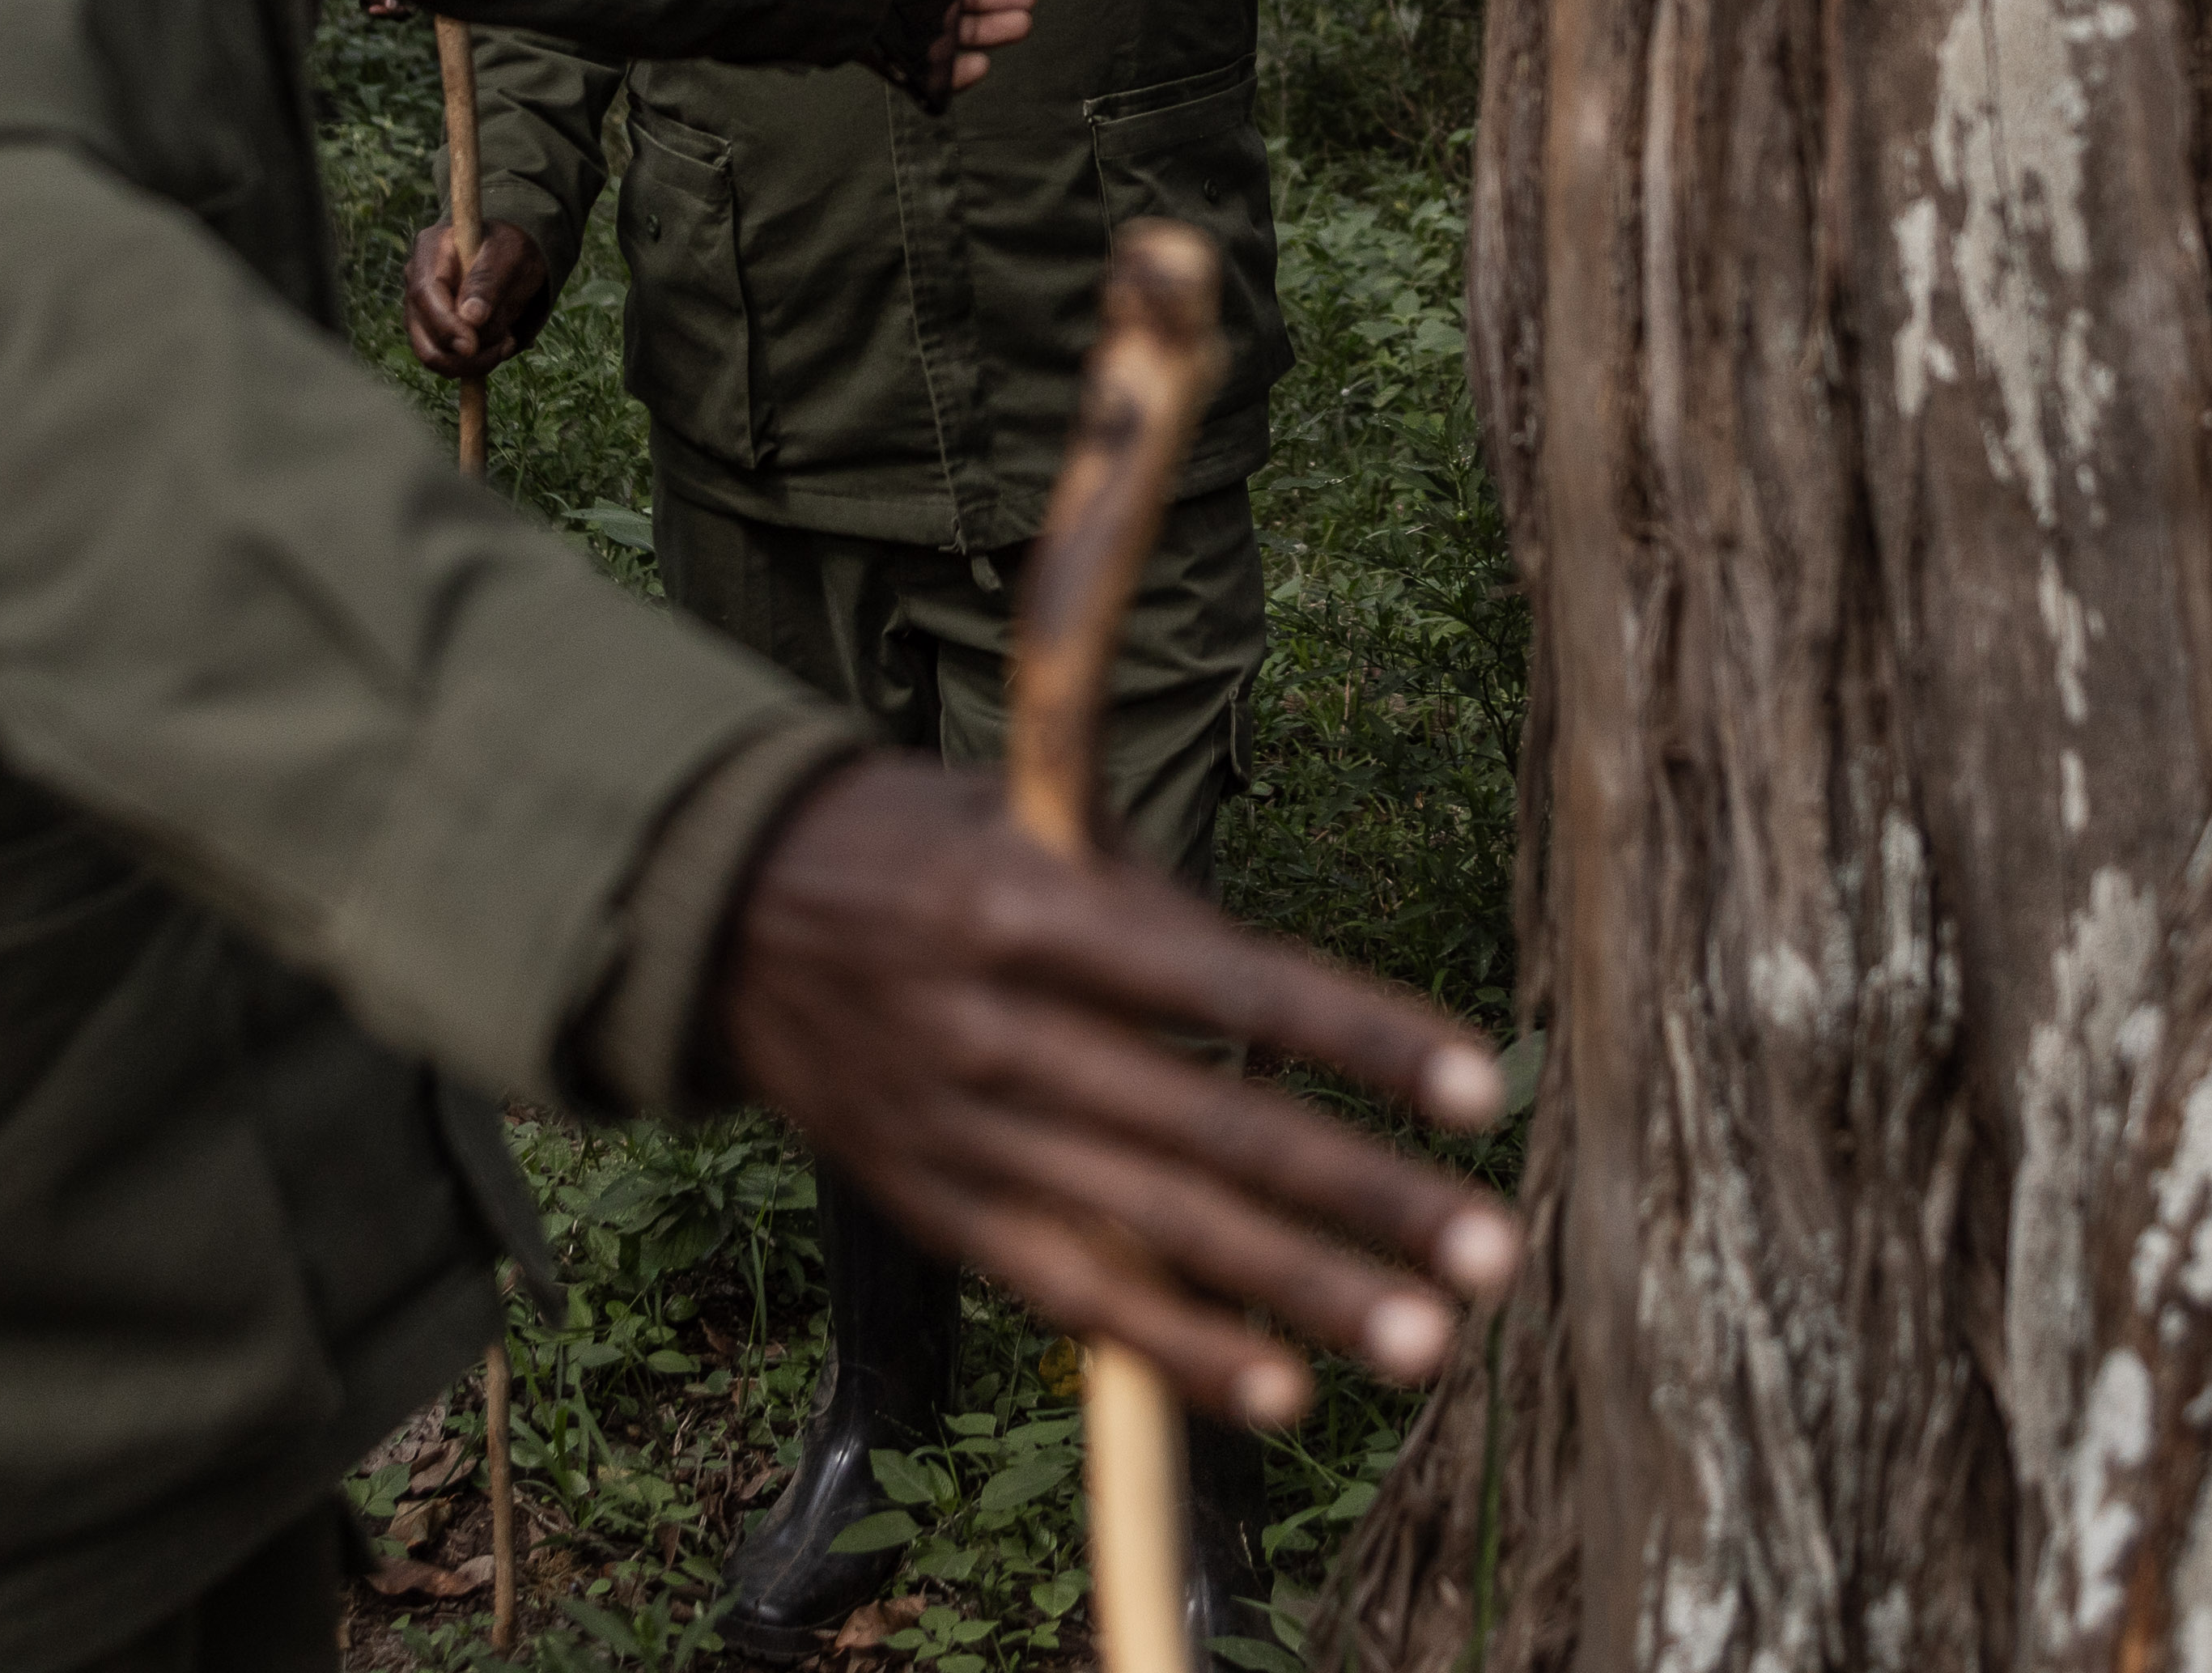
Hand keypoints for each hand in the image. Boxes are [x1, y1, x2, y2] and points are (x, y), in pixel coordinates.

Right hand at [402, 219, 560, 377]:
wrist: (512, 262)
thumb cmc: (510, 251)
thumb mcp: (510, 255)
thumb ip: (489, 282)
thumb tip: (471, 318)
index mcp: (430, 247)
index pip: (425, 293)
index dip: (446, 324)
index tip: (472, 347)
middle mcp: (416, 279)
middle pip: (422, 331)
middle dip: (463, 353)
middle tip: (505, 344)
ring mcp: (419, 308)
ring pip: (432, 354)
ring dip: (473, 361)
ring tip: (507, 341)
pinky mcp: (430, 332)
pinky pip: (445, 361)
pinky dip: (474, 364)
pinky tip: (500, 347)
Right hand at [708, 756, 1517, 1428]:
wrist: (719, 913)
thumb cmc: (913, 847)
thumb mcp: (1018, 819)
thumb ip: (1146, 897)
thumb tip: (1289, 990)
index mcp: (1028, 907)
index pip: (1225, 983)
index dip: (1356, 1036)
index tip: (1477, 1085)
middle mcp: (999, 1030)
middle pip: (1210, 1128)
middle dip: (1363, 1196)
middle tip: (1492, 1252)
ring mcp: (966, 1131)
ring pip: (1157, 1230)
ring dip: (1302, 1294)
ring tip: (1424, 1343)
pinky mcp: (940, 1208)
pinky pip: (1072, 1293)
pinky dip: (1177, 1351)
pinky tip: (1283, 1392)